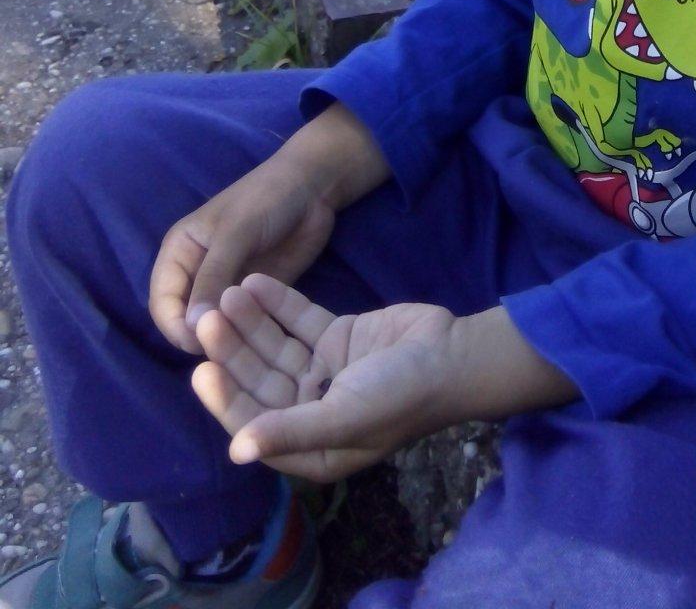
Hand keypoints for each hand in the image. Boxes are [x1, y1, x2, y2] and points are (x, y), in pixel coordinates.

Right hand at [150, 156, 338, 356]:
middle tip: (226, 350)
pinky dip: (247, 334)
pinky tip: (262, 342)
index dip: (174, 326)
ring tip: (245, 349)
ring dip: (225, 338)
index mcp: (179, 253)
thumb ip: (213, 276)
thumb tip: (191, 325)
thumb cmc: (265, 199)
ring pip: (215, 325)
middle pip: (185, 319)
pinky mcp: (254, 297)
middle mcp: (197, 275)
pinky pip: (243, 323)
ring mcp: (226, 288)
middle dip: (200, 336)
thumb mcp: (235, 233)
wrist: (313, 189)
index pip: (162, 302)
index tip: (198, 342)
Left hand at [190, 271, 458, 481]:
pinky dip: (277, 303)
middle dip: (234, 351)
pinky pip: (298, 320)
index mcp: (310, 446)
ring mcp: (323, 371)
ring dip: (250, 323)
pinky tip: (254, 283)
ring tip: (226, 294)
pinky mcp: (337, 336)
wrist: (452, 355)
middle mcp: (311, 410)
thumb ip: (290, 431)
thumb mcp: (344, 418)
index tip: (202, 369)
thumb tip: (235, 453)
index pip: (256, 423)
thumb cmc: (399, 397)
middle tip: (207, 318)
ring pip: (274, 346)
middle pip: (260, 379)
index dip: (227, 399)